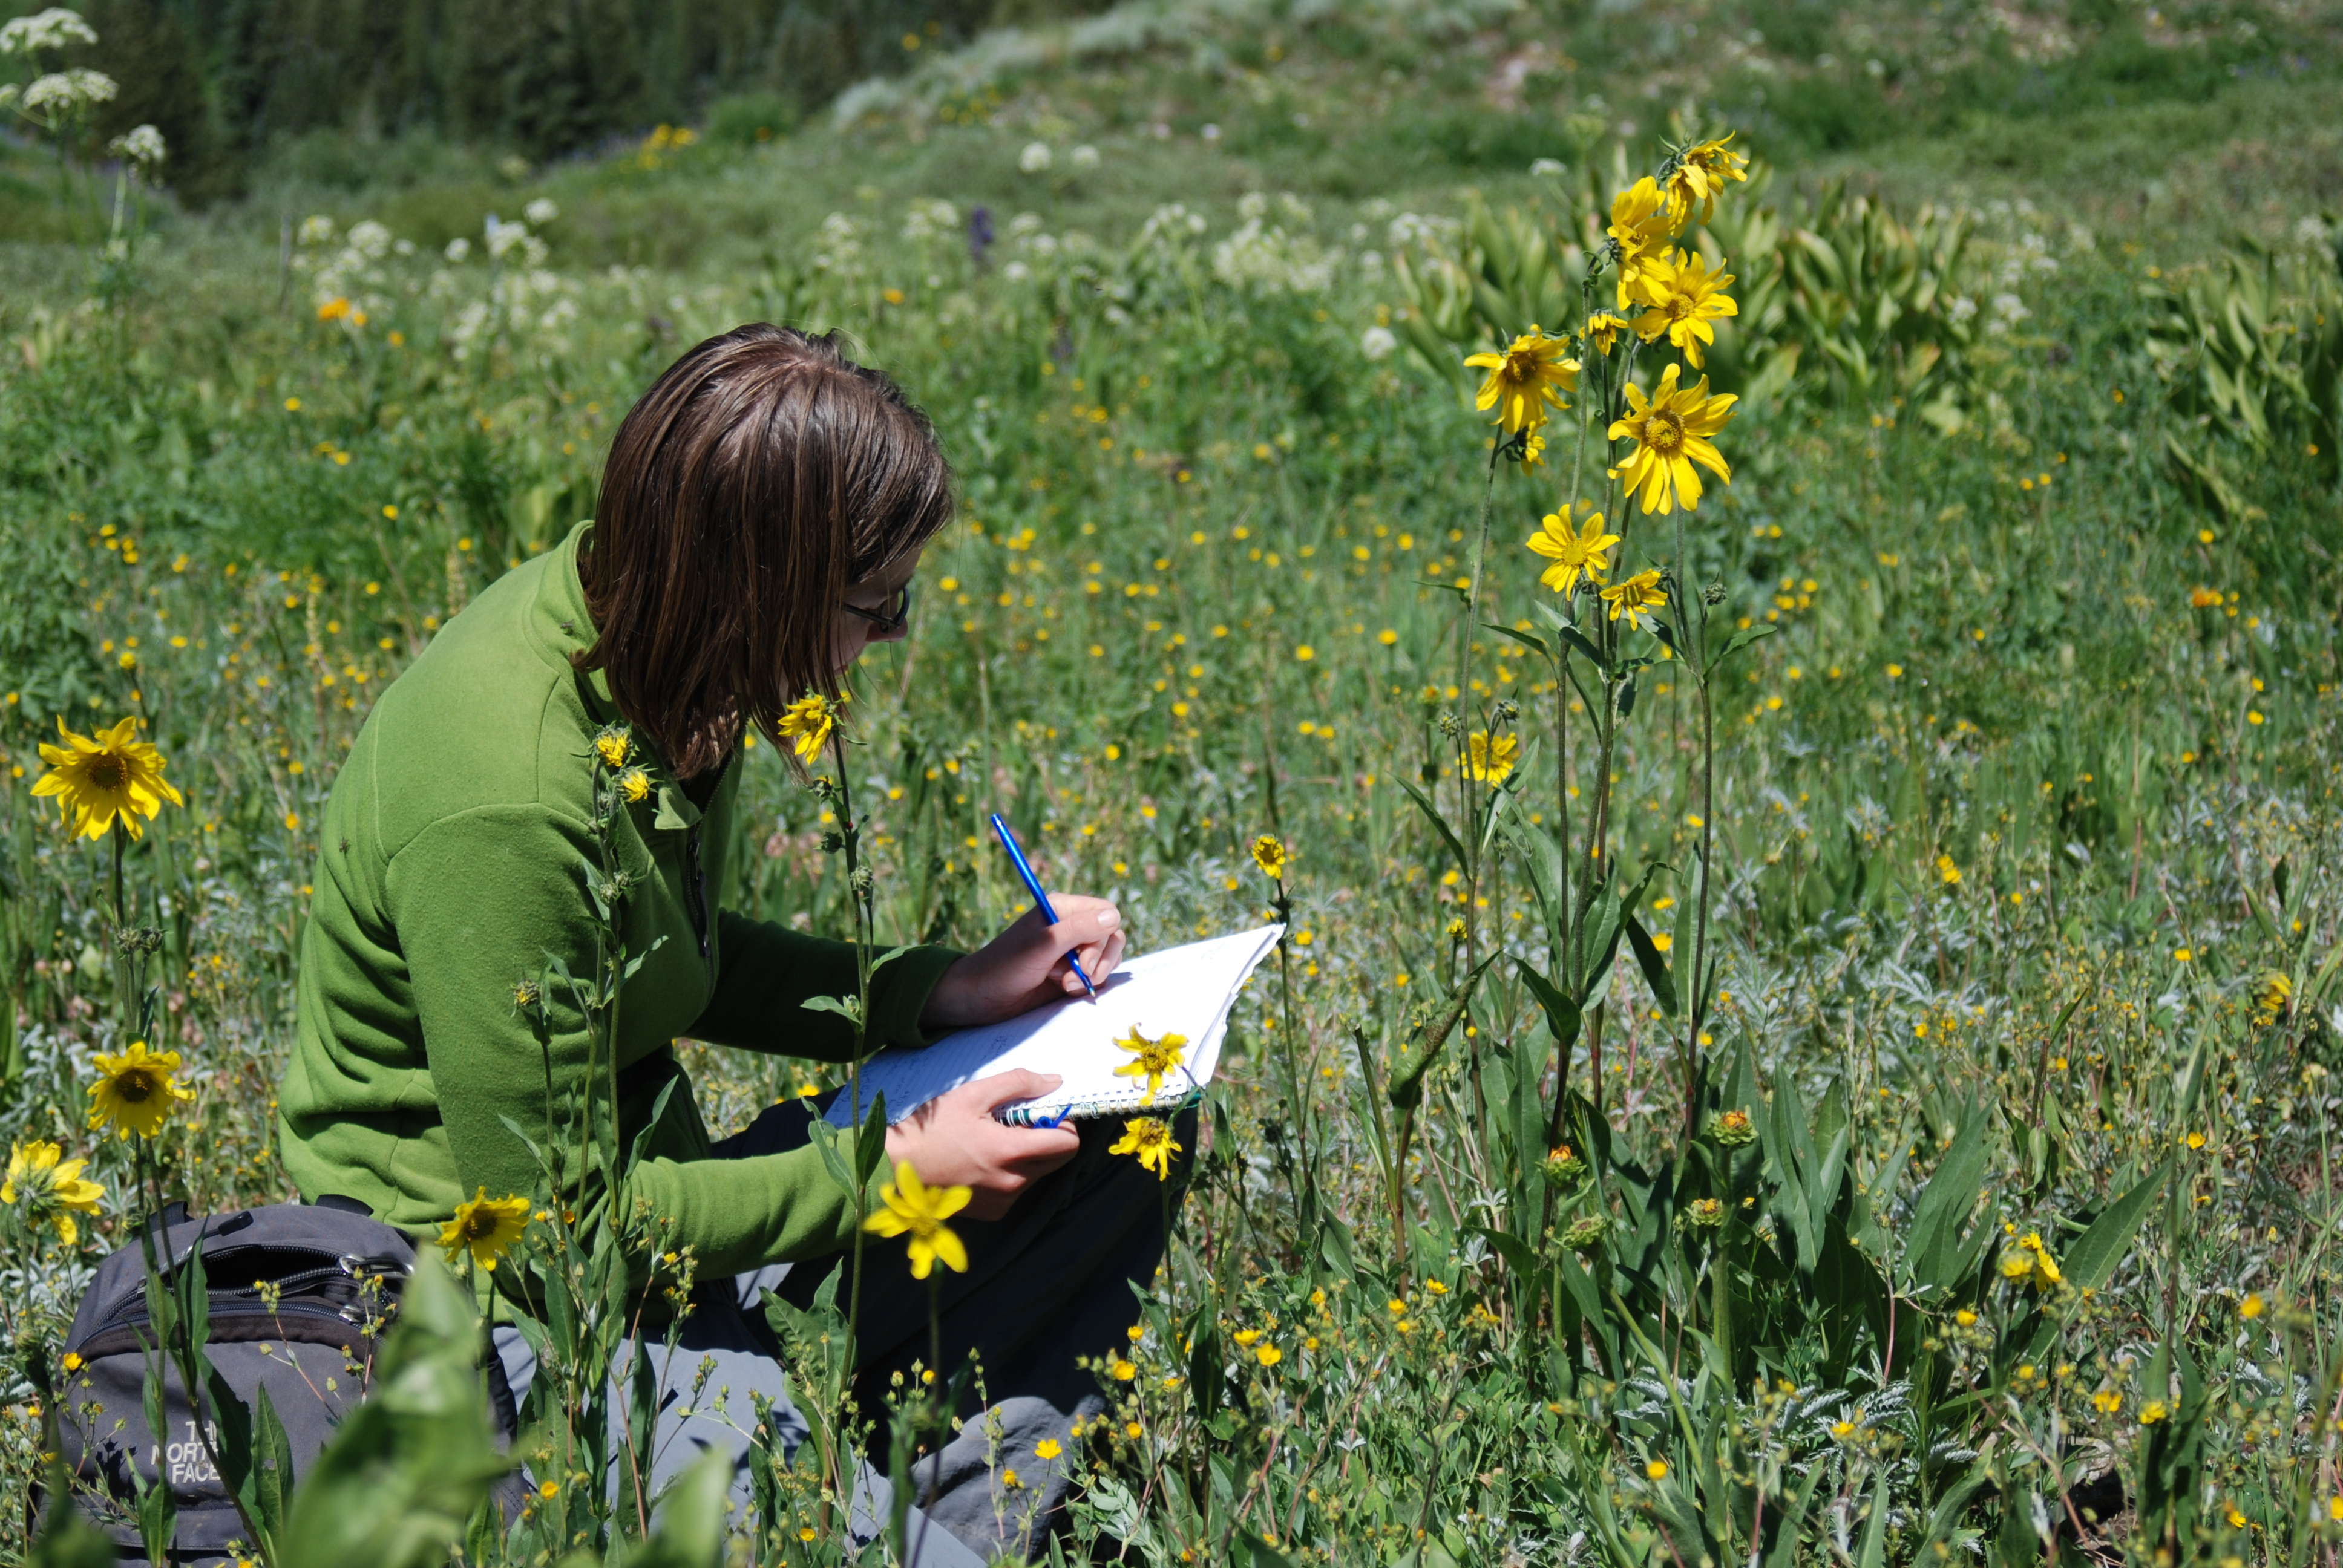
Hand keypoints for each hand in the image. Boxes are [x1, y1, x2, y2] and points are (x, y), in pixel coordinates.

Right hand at [883, 1070, 1080, 1220]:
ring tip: (994, 1141)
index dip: (1062, 1123)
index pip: (1069, 1143)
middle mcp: (1014, 1182)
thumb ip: (1018, 1084)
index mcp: (1012, 1152)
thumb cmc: (932, 1128)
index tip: (1041, 1112)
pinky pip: (1017, 1190)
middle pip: (1057, 1159)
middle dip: (1047, 1138)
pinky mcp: (993, 1213)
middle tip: (1018, 1123)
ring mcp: (1004, 1201)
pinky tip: (983, 1161)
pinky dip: (1010, 1174)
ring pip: (1037, 1174)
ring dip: (1028, 1156)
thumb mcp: (973, 1095)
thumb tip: (1055, 1082)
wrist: (896, 1168)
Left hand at [920, 896, 1123, 1030]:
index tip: (1082, 961)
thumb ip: (1078, 930)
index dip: (1102, 938)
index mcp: (1063, 910)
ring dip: (1092, 976)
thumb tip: (1114, 916)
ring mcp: (1073, 951)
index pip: (1106, 913)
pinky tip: (1065, 990)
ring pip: (1107, 958)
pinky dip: (1087, 985)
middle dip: (1098, 962)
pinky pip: (1097, 976)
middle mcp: (1071, 928)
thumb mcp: (1042, 946)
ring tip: (1064, 985)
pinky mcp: (1072, 973)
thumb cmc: (1005, 966)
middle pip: (1112, 938)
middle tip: (1072, 978)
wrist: (981, 997)